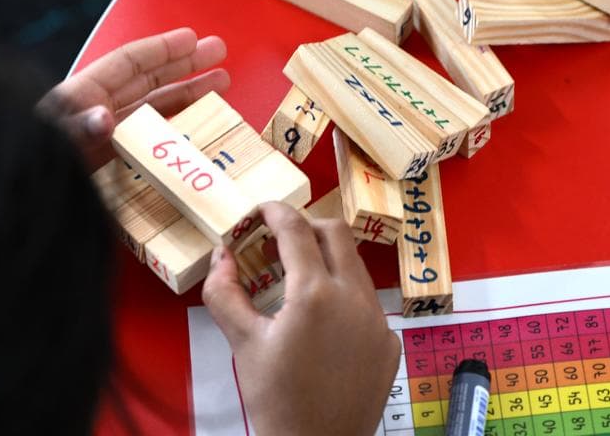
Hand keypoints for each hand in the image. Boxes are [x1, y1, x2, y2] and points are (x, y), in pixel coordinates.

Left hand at [37, 27, 229, 167]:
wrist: (4, 207)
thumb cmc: (21, 165)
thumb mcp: (48, 142)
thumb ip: (74, 128)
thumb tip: (105, 116)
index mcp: (79, 97)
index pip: (128, 63)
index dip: (162, 49)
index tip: (193, 38)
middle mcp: (94, 112)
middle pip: (147, 80)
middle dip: (184, 65)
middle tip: (218, 51)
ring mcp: (103, 139)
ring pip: (152, 109)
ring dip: (187, 96)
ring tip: (220, 85)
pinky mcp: (107, 165)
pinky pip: (147, 141)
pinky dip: (173, 132)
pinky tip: (195, 131)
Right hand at [202, 203, 400, 435]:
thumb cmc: (275, 399)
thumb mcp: (242, 343)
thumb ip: (224, 292)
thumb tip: (220, 255)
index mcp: (314, 293)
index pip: (296, 229)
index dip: (275, 212)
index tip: (260, 211)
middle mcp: (354, 298)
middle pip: (335, 233)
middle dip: (305, 227)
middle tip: (277, 242)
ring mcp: (378, 320)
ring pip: (355, 268)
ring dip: (326, 262)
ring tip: (296, 282)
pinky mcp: (389, 342)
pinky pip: (367, 303)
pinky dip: (343, 297)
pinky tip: (321, 324)